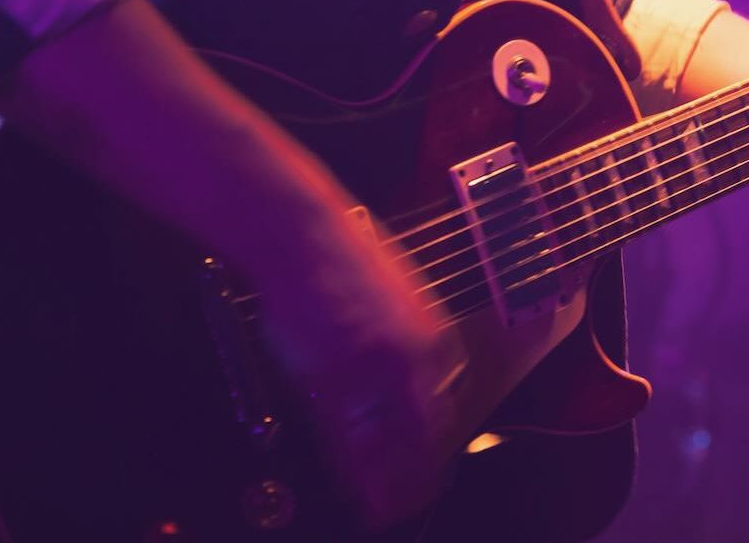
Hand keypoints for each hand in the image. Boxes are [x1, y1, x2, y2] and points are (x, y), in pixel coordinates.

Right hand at [256, 244, 461, 529]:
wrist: (305, 235)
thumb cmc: (345, 260)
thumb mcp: (401, 300)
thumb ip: (410, 343)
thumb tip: (410, 381)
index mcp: (435, 340)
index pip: (444, 411)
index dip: (435, 450)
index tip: (430, 472)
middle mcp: (414, 359)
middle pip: (424, 437)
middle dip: (418, 479)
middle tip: (409, 503)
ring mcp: (375, 370)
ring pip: (388, 446)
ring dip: (387, 486)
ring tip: (383, 512)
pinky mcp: (334, 376)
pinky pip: (348, 437)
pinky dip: (353, 470)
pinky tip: (355, 489)